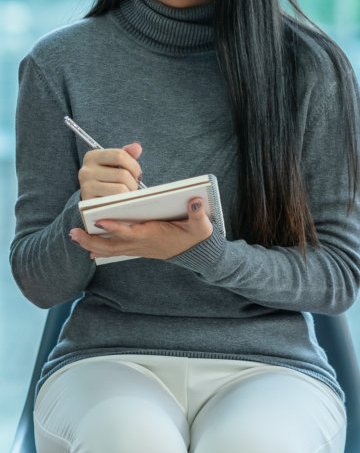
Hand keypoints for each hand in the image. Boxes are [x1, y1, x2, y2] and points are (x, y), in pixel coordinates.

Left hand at [70, 198, 212, 259]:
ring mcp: (138, 248)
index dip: (114, 227)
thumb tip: (196, 200)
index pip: (130, 232)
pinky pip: (115, 251)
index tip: (99, 220)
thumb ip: (198, 213)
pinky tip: (88, 249)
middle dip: (91, 240)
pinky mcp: (137, 249)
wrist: (196, 252)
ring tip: (74, 236)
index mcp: (153, 235)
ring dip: (91, 245)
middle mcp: (141, 244)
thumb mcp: (201, 225)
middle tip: (73, 232)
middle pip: (111, 245)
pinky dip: (100, 250)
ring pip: (110, 250)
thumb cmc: (195, 236)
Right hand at [79, 141, 142, 199]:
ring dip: (130, 193)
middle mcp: (86, 170)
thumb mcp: (113, 164)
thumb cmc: (106, 179)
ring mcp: (87, 187)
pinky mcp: (91, 202)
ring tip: (127, 193)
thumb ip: (125, 154)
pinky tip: (121, 201)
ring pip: (121, 189)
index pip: (119, 155)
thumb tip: (137, 147)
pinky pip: (116, 201)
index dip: (134, 165)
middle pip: (123, 174)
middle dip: (134, 182)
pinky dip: (123, 202)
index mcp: (92, 157)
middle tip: (133, 186)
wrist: (92, 199)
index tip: (137, 173)